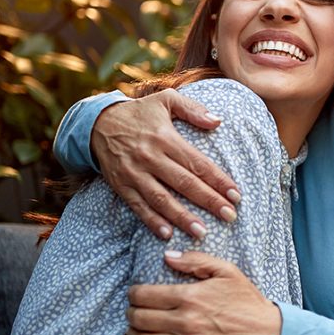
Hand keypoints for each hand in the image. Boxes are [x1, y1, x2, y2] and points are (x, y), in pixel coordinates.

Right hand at [91, 89, 242, 239]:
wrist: (97, 123)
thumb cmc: (139, 113)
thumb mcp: (165, 100)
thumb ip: (193, 109)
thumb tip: (218, 121)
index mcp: (165, 137)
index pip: (197, 162)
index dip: (218, 180)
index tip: (236, 195)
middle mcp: (150, 156)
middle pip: (184, 183)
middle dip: (209, 201)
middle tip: (230, 216)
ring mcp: (134, 173)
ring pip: (161, 199)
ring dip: (182, 217)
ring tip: (202, 232)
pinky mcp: (121, 185)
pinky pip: (138, 206)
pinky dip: (152, 221)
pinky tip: (167, 234)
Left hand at [127, 251, 281, 334]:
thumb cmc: (247, 301)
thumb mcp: (226, 271)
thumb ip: (196, 260)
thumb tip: (167, 256)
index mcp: (190, 296)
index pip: (144, 296)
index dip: (133, 294)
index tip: (134, 294)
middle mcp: (185, 322)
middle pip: (140, 319)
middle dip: (131, 314)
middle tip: (133, 312)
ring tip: (135, 331)